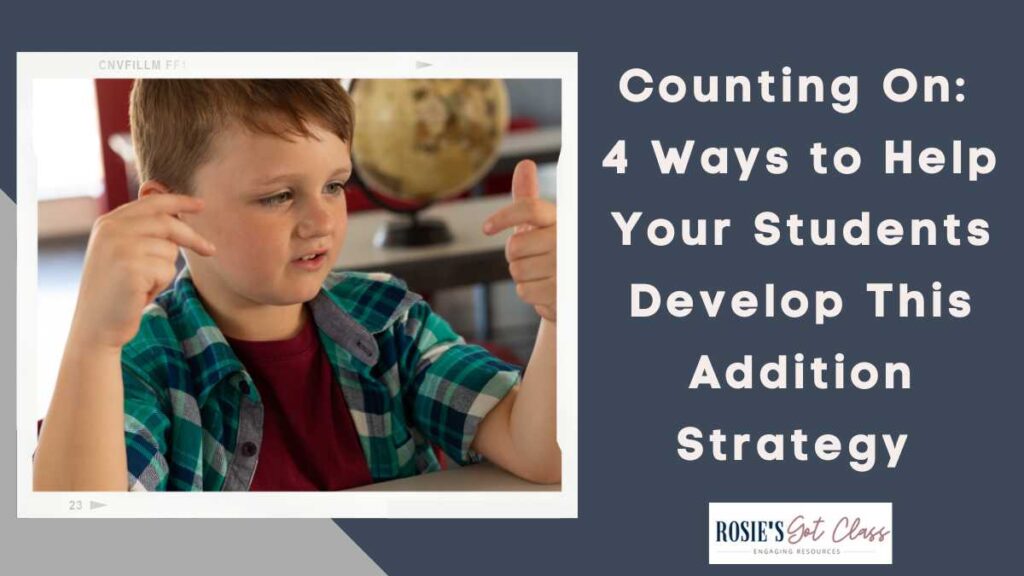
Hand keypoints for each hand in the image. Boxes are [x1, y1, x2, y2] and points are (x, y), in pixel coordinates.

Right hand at [69, 191, 215, 349]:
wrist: (96, 326)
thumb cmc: (117, 292)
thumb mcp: (124, 253)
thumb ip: (142, 232)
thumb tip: (177, 213)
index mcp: (108, 223)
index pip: (152, 202)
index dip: (180, 201)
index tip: (201, 204)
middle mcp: (111, 230)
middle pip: (167, 223)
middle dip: (193, 237)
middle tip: (211, 250)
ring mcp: (119, 247)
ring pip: (169, 250)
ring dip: (164, 271)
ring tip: (143, 285)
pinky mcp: (130, 267)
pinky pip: (166, 270)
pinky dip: (160, 285)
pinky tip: (140, 294)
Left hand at [483, 160, 556, 322]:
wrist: (572, 286)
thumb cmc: (551, 249)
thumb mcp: (540, 223)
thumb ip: (529, 197)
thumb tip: (525, 164)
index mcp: (562, 218)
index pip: (530, 208)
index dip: (504, 216)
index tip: (486, 228)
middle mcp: (568, 239)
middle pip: (515, 245)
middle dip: (514, 254)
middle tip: (531, 256)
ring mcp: (567, 266)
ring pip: (517, 269)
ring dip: (522, 274)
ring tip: (540, 273)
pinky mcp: (562, 291)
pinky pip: (524, 290)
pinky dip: (529, 291)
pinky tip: (544, 287)